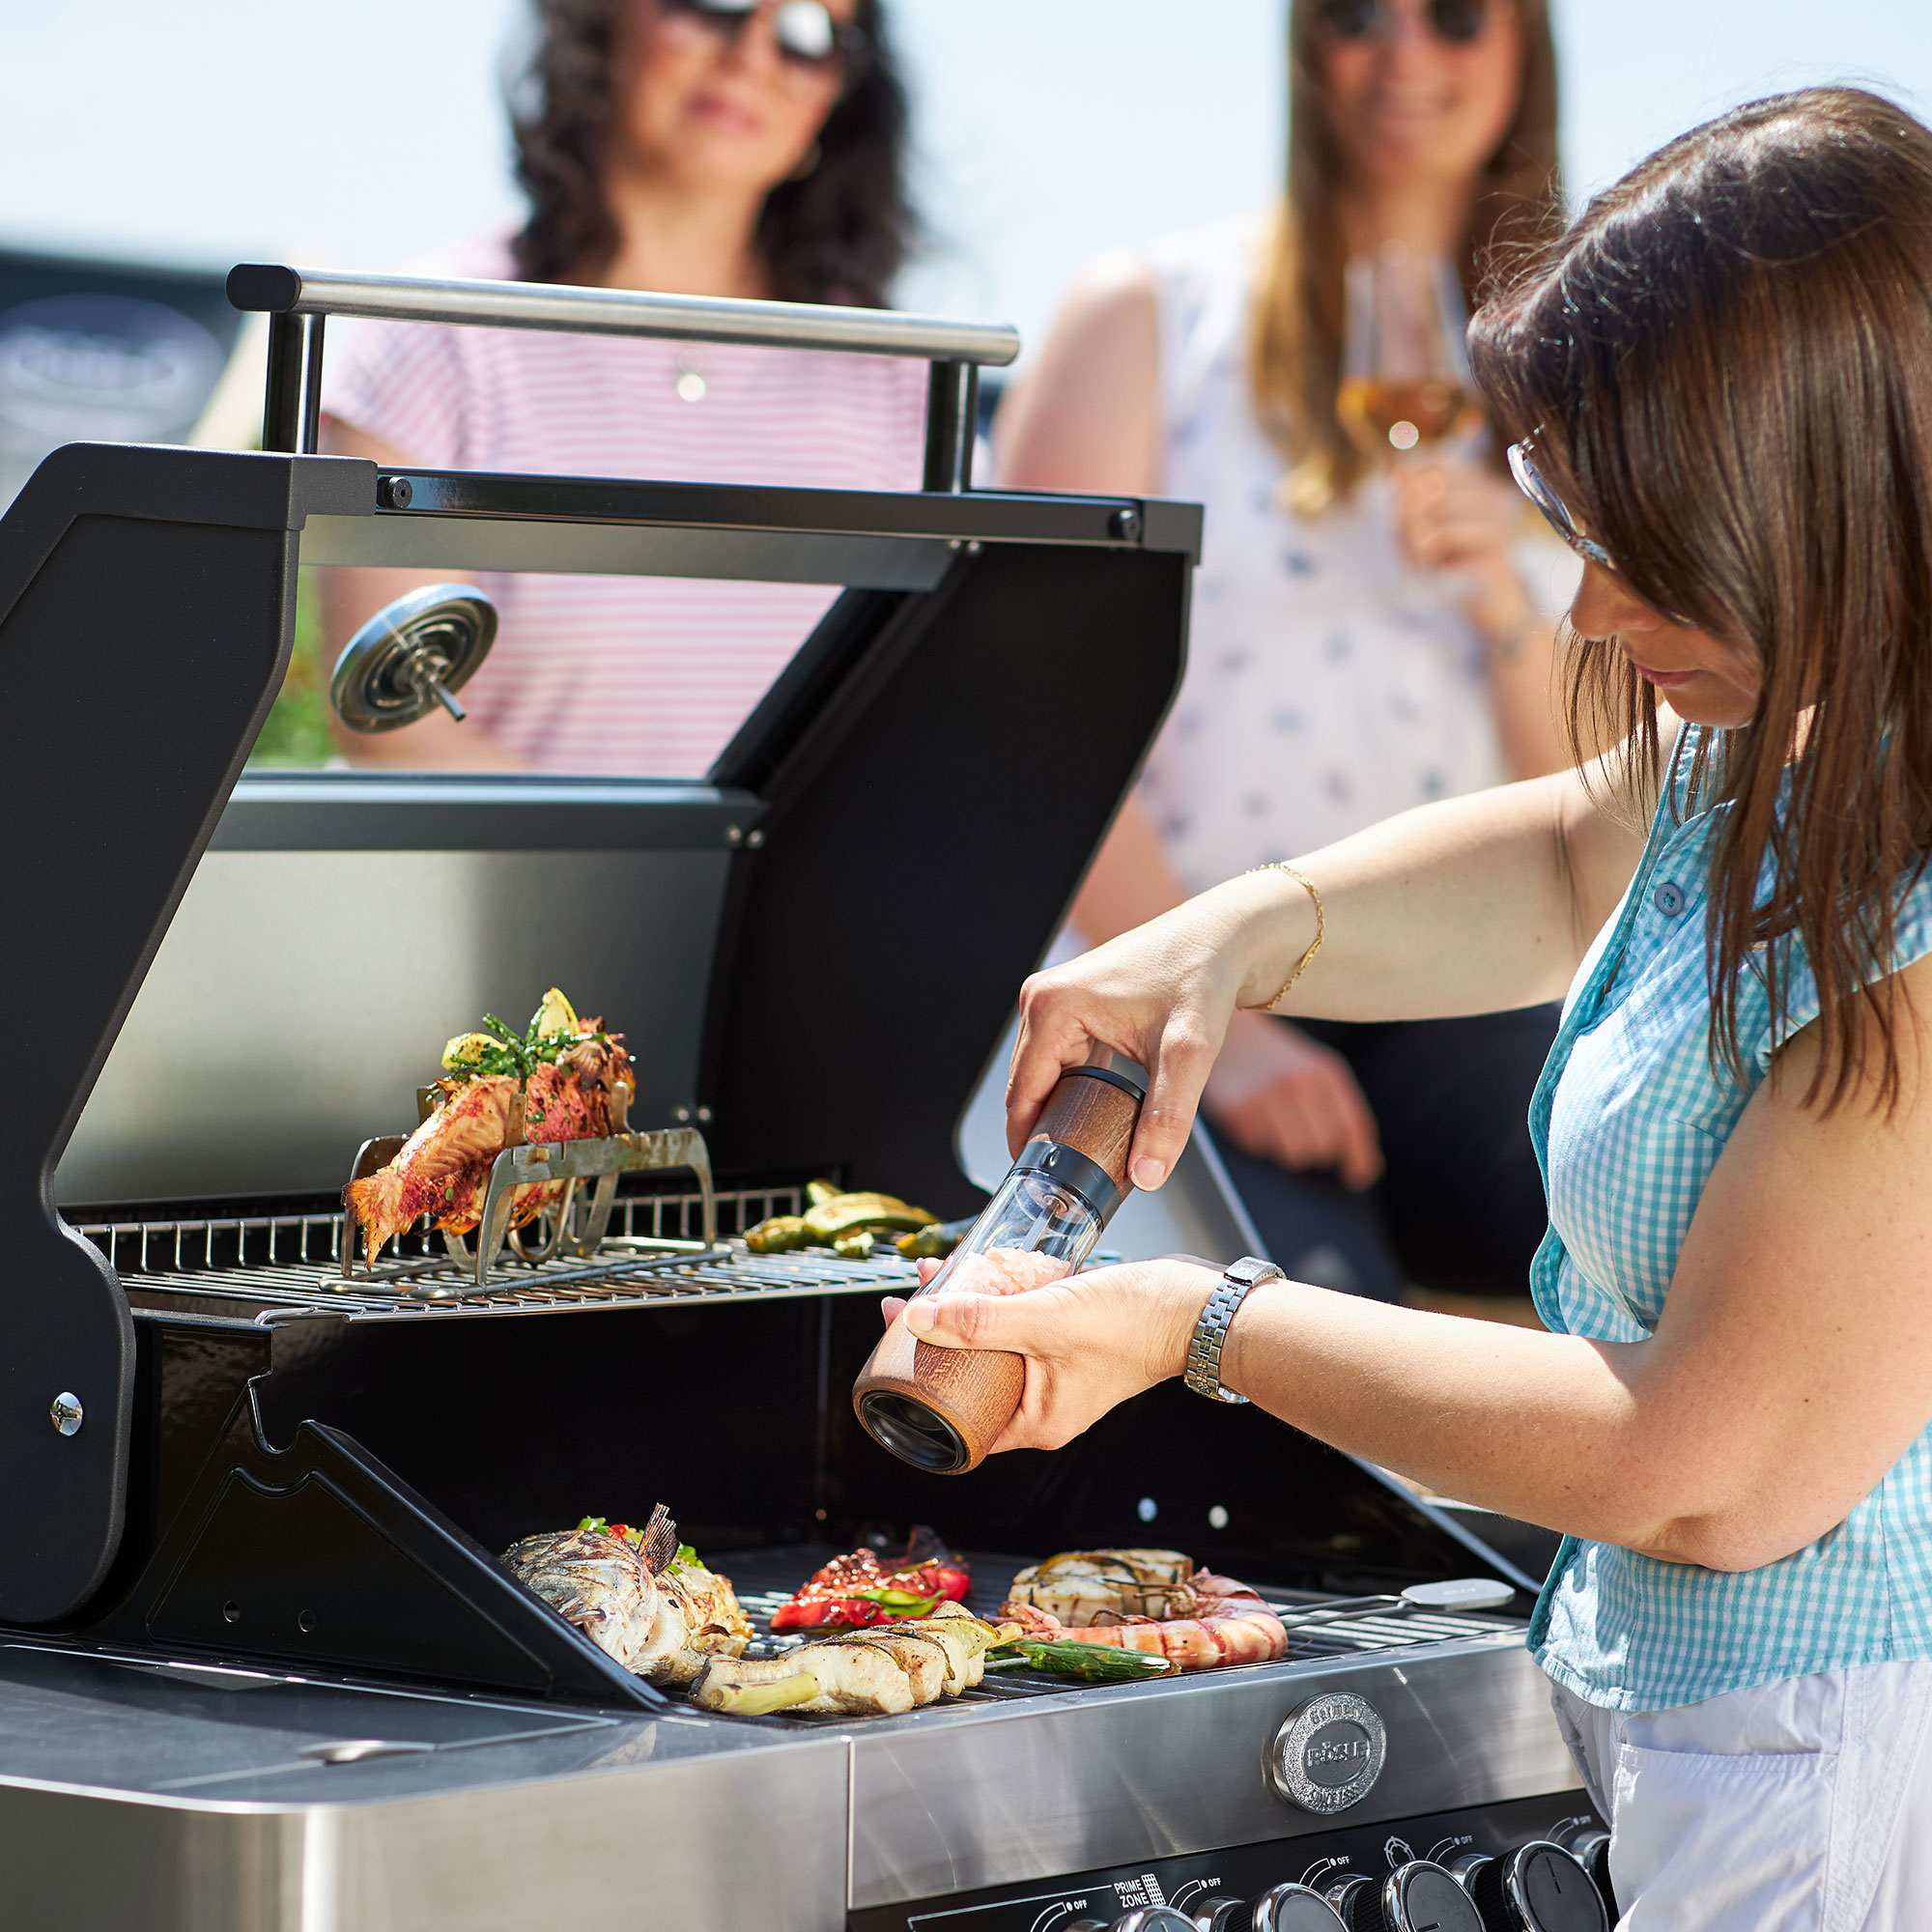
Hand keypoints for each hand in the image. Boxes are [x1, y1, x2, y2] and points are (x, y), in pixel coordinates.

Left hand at [880, 1256, 1217, 1453]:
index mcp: (1035, 1422)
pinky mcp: (1069, 1343)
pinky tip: (986, 1271)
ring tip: (942, 1276)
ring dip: (967, 1310)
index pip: (957, 1418)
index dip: (919, 1382)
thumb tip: (919, 1318)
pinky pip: (1021, 1327)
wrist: (1196, 1305)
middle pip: (971, 1373)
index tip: (895, 1346)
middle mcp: (1044, 1405)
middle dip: (938, 1334)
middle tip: (910, 1302)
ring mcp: (1057, 1374)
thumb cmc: (1134, 1326)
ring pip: (995, 1345)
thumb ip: (980, 1320)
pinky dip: (1001, 1302)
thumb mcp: (1044, 1320)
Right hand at [1007, 873, 1308, 1191]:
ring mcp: (1053, 998)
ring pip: (1041, 1074)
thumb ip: (1168, 1117)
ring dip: (1056, 1111)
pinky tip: (1089, 1116)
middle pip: (1027, 1085)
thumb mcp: (1188, 1053)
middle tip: (1067, 1180)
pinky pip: (1057, 1058)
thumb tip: (1146, 1176)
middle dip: (1043, 1131)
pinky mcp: (1069, 1003)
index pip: (1023, 1093)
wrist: (1221, 939)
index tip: (1042, 1184)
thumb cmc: (1202, 979)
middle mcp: (1042, 997)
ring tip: (1078, 1155)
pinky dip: (1070, 1089)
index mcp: (1053, 1005)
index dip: (1028, 1143)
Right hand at [1203, 1010, 1382, 1189]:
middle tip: (1302, 1131)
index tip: (1357, 1179)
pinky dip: (1259, 1138)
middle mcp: (1297, 1084)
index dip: (1360, 1158)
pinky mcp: (1236, 1110)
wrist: (1230, 1031)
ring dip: (1288, 1147)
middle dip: (1317, 1150)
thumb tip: (1365, 1172)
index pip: (1352, 1127)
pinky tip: (1252, 1113)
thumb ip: (1343, 1113)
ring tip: (1276, 1120)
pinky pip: (1260, 1148)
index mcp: (1324, 1072)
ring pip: (1293, 1156)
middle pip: (1323, 1150)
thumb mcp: (1317, 1072)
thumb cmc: (1281, 1060)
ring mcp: (1265, 1097)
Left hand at [1389, 457, 1535, 644]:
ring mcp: (1500, 517)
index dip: (1410, 488)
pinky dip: (1426, 552)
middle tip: (1409, 547)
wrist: (1490, 605)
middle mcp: (1495, 494)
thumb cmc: (1454, 566)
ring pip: (1436, 505)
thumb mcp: (1421, 532)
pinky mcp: (1496, 543)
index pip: (1435, 465)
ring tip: (1419, 560)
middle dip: (1409, 515)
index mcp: (1481, 484)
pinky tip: (1429, 568)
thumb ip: (1408, 500)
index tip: (1406, 518)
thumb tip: (1395, 468)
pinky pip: (1444, 534)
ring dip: (1415, 536)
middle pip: (1431, 483)